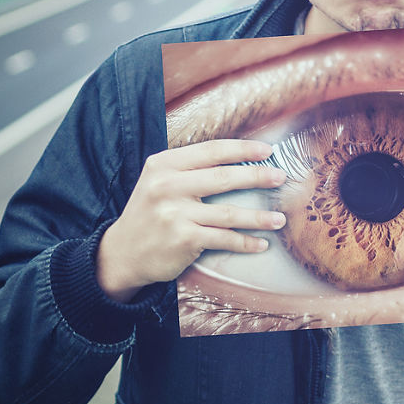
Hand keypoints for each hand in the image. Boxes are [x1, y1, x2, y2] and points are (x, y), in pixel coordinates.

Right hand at [96, 139, 285, 301]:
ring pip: (229, 213)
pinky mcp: (183, 239)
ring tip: (280, 219)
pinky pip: (223, 238)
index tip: (267, 151)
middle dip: (257, 177)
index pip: (211, 151)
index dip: (243, 149)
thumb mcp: (158, 181)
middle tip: (281, 177)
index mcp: (164, 165)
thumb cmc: (149, 214)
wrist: (122, 253)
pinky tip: (260, 244)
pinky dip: (245, 242)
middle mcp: (167, 186)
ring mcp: (175, 213)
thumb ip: (188, 169)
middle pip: (223, 178)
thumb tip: (236, 160)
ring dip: (259, 217)